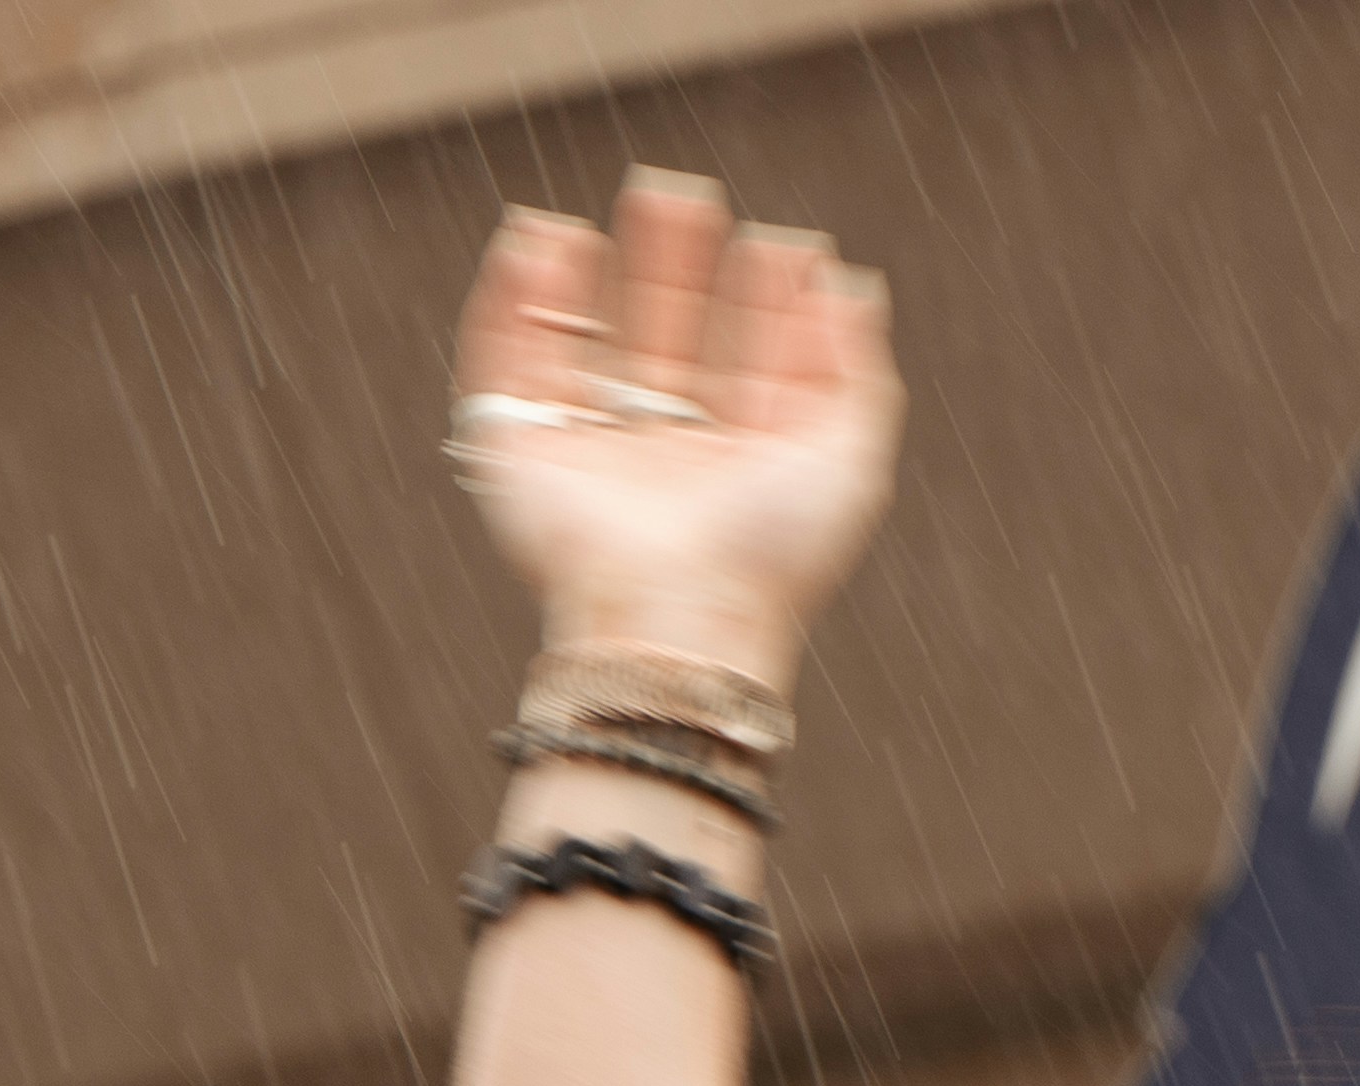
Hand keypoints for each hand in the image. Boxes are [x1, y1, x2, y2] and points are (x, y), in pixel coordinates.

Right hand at [452, 172, 897, 677]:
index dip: (763, 302)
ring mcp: (591, 458)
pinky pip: (506, 365)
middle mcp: (666, 463)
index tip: (778, 244)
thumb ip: (853, 369)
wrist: (675, 616)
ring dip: (597, 274)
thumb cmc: (769, 553)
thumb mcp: (846, 458)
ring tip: (620, 205)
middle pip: (665, 344)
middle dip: (675, 268)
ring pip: (586, 346)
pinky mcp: (519, 456)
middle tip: (683, 196)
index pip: (749, 367)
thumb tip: (849, 283)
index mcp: (741, 470)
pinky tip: (541, 241)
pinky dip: (512, 300)